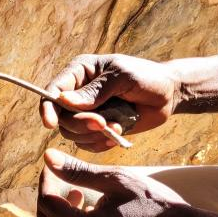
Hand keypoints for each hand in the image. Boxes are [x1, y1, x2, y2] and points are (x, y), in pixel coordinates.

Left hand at [37, 149, 192, 216]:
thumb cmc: (153, 204)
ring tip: (82, 197)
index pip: (47, 203)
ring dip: (65, 216)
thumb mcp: (115, 180)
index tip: (53, 168)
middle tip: (64, 181)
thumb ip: (77, 171)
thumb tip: (48, 157)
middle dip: (51, 199)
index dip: (46, 182)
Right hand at [40, 53, 180, 151]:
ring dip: (93, 134)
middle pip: (61, 116)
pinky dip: (100, 144)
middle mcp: (78, 93)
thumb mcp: (122, 77)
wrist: (169, 94)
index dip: (48, 107)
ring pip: (72, 133)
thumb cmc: (147, 77)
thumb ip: (95, 90)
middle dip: (80, 123)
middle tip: (102, 123)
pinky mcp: (97, 129)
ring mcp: (87, 112)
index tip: (50, 123)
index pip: (53, 90)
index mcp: (79, 72)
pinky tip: (117, 136)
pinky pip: (87, 144)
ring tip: (118, 127)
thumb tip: (64, 101)